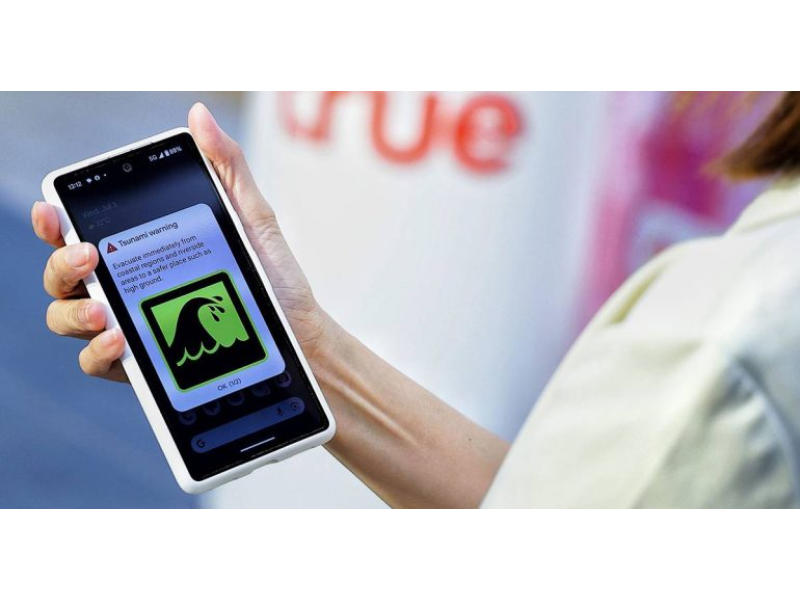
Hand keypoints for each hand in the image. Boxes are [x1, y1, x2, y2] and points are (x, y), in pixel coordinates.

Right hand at [33, 103, 329, 383]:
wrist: (299, 334)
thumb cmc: (272, 277)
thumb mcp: (252, 218)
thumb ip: (225, 168)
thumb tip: (199, 115)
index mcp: (143, 247)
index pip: (82, 230)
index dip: (54, 220)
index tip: (53, 211)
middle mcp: (128, 284)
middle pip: (63, 273)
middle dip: (61, 262)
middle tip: (87, 255)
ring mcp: (131, 324)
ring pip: (67, 317)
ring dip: (72, 310)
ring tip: (103, 308)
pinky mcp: (142, 364)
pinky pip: (96, 361)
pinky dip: (98, 350)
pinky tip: (120, 339)